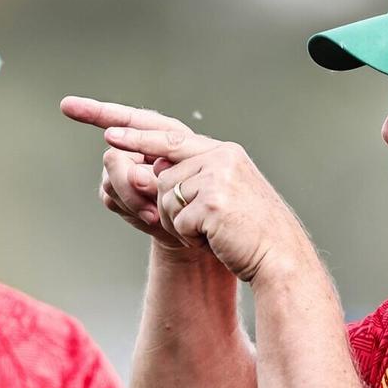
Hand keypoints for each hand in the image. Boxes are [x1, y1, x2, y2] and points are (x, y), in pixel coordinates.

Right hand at [60, 96, 194, 252]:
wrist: (195, 224)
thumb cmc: (202, 192)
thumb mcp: (191, 174)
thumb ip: (163, 170)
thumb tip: (134, 175)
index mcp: (156, 132)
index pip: (123, 118)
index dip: (94, 111)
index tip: (67, 106)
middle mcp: (133, 148)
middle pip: (113, 158)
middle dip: (128, 181)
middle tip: (149, 195)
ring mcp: (122, 172)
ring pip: (109, 182)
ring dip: (133, 199)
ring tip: (159, 211)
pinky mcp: (116, 194)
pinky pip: (111, 198)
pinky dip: (131, 210)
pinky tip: (150, 216)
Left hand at [61, 96, 314, 283]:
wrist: (280, 256)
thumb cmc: (247, 233)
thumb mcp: (216, 201)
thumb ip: (185, 183)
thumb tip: (142, 174)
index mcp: (222, 152)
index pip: (168, 135)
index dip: (135, 134)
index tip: (107, 131)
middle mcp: (220, 156)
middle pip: (161, 174)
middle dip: (162, 203)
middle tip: (171, 219)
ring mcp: (217, 177)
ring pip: (165, 198)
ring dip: (178, 224)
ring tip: (210, 233)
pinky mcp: (213, 201)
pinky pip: (177, 220)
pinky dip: (188, 237)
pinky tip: (213, 241)